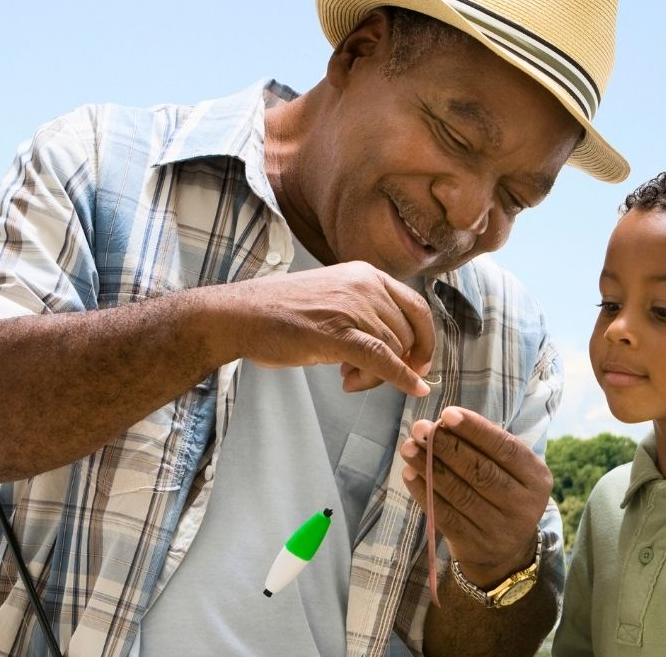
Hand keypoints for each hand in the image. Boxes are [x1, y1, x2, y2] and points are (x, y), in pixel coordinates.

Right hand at [228, 261, 434, 396]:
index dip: (425, 338)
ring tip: (346, 378)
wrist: (240, 315)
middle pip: (406, 334)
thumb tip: (398, 351)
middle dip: (394, 363)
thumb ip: (365, 315)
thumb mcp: (334, 299)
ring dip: (376, 376)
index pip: (416, 307)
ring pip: (393, 352)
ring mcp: (352, 307)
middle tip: (363, 376)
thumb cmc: (282, 312)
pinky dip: (402, 378)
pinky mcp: (337, 333)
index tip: (421, 361)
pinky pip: (383, 360)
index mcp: (366, 274)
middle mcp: (365, 285)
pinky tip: (415, 391)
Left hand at [400, 406, 551, 587]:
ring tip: (409, 446)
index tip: (447, 413)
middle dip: (446, 446)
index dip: (475, 430)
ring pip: (459, 492)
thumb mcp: (510, 470)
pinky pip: (444, 515)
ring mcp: (499, 529)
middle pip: (480, 471)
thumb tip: (443, 423)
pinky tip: (409, 473)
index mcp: (537, 479)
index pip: (505, 448)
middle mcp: (523, 506)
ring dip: (429, 466)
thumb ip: (485, 446)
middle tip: (421, 428)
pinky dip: (424, 492)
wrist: (506, 552)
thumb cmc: (503, 492)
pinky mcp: (474, 545)